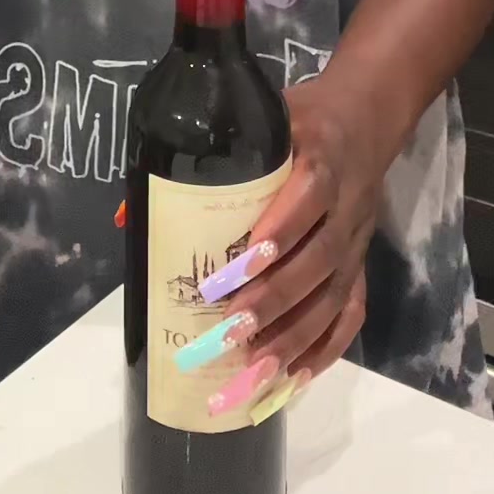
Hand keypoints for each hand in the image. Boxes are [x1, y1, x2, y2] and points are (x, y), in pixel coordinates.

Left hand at [224, 76, 379, 387]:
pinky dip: (326, 349)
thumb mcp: (262, 117)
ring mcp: (357, 240)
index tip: (238, 266)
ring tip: (255, 367)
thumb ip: (204, 156)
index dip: (280, 231)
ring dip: (297, 334)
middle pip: (320, 256)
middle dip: (277, 297)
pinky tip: (293, 377)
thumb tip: (128, 214)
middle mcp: (347, 203)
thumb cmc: (300, 119)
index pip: (309, 195)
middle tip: (232, 329)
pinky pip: (351, 312)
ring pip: (336, 293)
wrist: (366, 116)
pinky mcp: (362, 263)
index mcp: (322, 157)